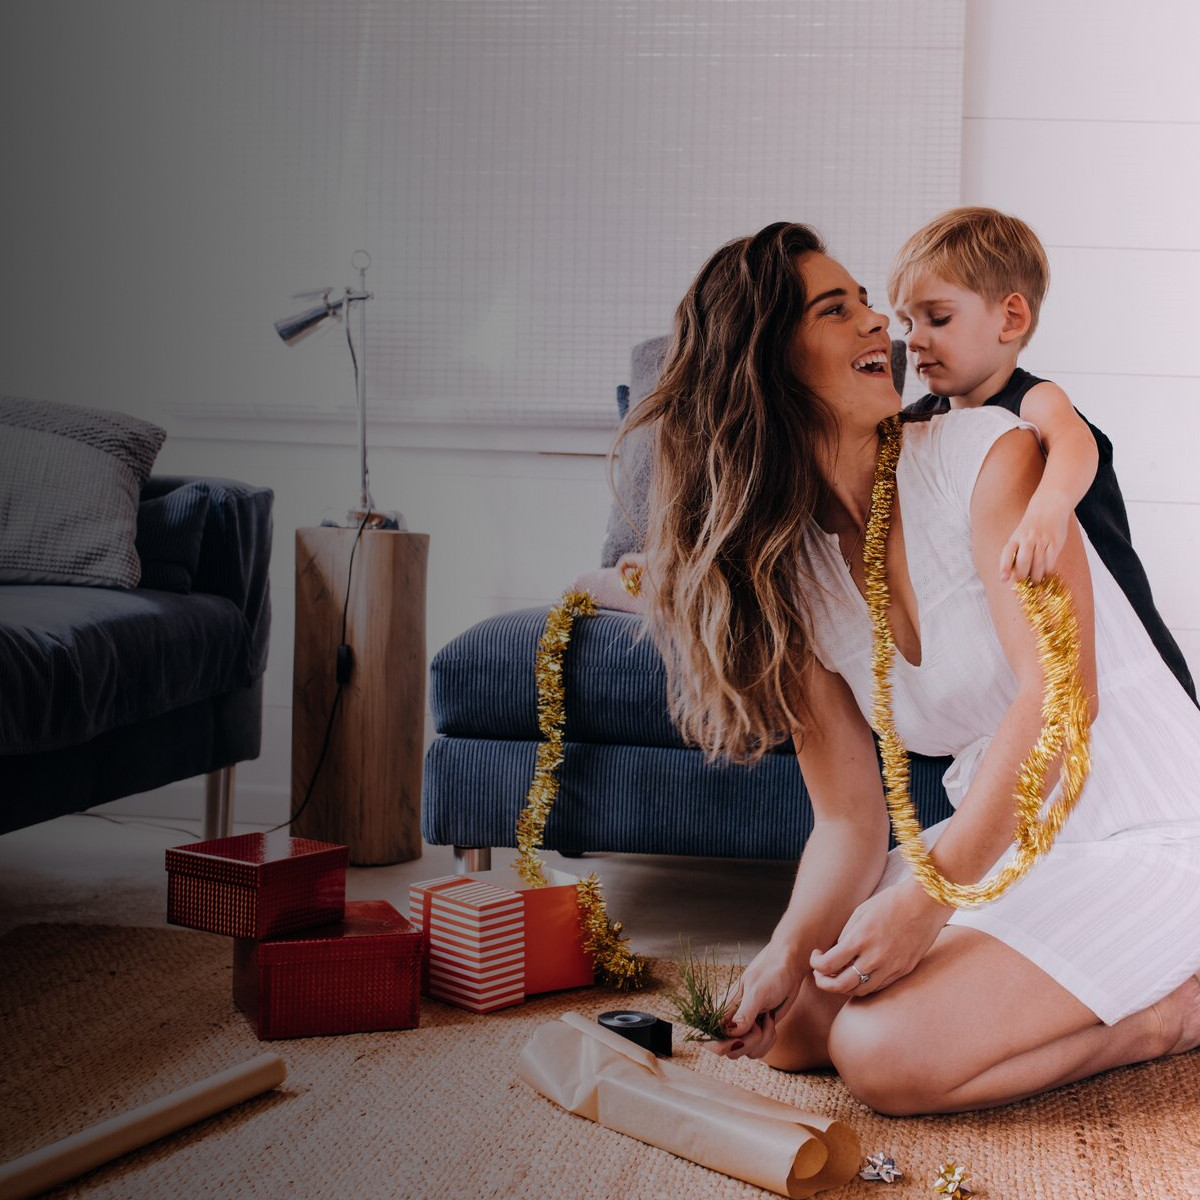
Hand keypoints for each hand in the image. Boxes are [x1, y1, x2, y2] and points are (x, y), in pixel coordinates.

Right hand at [705, 940, 802, 1060]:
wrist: (789, 969)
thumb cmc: (771, 973)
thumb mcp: (758, 992)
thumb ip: (744, 1013)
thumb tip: (730, 1033)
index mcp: (722, 1009)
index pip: (708, 1037)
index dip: (719, 1045)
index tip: (738, 1038)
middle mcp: (730, 1022)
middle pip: (729, 1051)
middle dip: (748, 1042)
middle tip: (758, 1023)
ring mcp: (744, 1029)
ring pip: (745, 1053)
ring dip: (762, 1041)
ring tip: (768, 1017)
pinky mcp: (757, 1033)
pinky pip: (759, 1051)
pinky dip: (769, 1041)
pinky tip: (771, 1022)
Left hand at [809, 877, 950, 997]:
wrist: (925, 903)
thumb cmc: (891, 902)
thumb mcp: (861, 912)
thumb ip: (846, 935)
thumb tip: (835, 954)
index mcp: (860, 939)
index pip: (828, 964)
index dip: (816, 964)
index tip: (816, 957)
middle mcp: (875, 957)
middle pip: (841, 985)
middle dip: (824, 983)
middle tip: (820, 974)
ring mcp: (891, 967)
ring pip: (860, 990)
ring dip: (844, 987)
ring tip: (838, 977)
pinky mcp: (904, 970)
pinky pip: (879, 987)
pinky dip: (864, 985)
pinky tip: (860, 976)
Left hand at [998, 503, 1069, 582]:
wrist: (1049, 506)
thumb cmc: (1031, 526)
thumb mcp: (1019, 536)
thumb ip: (1016, 552)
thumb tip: (1013, 573)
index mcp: (1015, 538)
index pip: (1007, 554)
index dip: (1005, 567)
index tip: (1003, 579)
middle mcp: (1027, 539)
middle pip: (1024, 561)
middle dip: (1024, 576)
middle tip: (1025, 585)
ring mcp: (1042, 540)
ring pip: (1038, 564)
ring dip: (1037, 576)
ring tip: (1036, 583)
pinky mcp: (1055, 542)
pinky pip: (1051, 560)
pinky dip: (1048, 570)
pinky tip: (1046, 573)